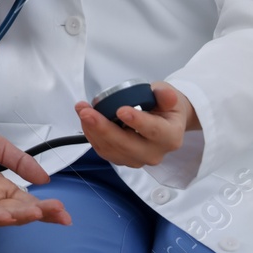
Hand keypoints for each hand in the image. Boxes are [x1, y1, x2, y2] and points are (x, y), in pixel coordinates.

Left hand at [0, 120, 70, 226]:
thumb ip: (19, 160)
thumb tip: (43, 178)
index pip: (25, 201)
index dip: (45, 207)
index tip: (63, 211)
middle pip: (16, 211)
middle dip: (38, 213)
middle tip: (58, 213)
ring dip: (18, 216)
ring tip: (37, 213)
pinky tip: (5, 215)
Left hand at [75, 81, 196, 167]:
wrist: (164, 124)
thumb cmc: (165, 108)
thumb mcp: (170, 96)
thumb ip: (166, 94)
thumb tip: (165, 94)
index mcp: (170, 136)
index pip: (154, 131)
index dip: (137, 122)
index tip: (121, 110)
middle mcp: (154, 153)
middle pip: (127, 145)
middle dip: (104, 128)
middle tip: (87, 112)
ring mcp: (138, 159)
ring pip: (112, 149)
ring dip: (93, 130)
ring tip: (82, 110)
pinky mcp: (122, 159)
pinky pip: (104, 150)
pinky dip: (92, 135)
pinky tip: (86, 119)